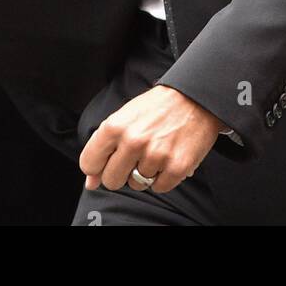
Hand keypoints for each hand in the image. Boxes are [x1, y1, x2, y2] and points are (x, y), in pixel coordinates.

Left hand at [79, 85, 224, 193]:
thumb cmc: (157, 107)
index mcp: (115, 126)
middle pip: (111, 181)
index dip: (98, 165)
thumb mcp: (125, 117)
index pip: (89, 164)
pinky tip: (168, 157)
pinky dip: (163, 177)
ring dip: (145, 173)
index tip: (108, 160)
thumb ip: (103, 148)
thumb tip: (90, 183)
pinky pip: (159, 188)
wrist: (196, 98)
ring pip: (136, 185)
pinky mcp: (176, 167)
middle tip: (136, 156)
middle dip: (121, 173)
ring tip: (156, 151)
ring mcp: (155, 155)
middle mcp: (133, 141)